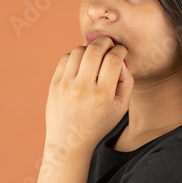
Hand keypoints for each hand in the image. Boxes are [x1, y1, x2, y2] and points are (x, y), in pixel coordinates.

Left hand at [45, 36, 131, 153]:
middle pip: (95, 50)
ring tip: (95, 55)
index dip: (120, 50)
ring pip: (79, 50)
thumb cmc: (98, 123)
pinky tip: (82, 63)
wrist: (69, 140)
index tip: (121, 51)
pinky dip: (76, 56)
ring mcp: (66, 85)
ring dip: (90, 48)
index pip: (113, 60)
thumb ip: (127, 82)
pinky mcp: (54, 84)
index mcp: (102, 96)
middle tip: (110, 44)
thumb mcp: (120, 108)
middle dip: (105, 42)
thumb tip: (121, 59)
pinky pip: (66, 58)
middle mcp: (83, 89)